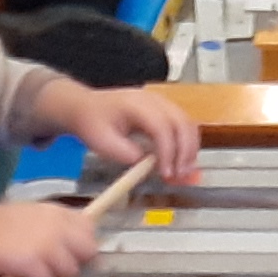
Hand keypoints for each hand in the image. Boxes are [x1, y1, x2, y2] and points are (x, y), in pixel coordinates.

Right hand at [0, 199, 97, 276]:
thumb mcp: (24, 215)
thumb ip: (49, 226)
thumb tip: (71, 245)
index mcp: (52, 209)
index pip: (88, 225)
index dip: (84, 242)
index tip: (74, 252)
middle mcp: (54, 225)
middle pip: (88, 250)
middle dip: (77, 262)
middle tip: (58, 268)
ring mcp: (45, 245)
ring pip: (70, 271)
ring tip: (37, 275)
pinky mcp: (33, 264)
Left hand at [60, 84, 202, 181]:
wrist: (87, 108)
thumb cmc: (92, 122)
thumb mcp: (100, 141)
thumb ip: (123, 153)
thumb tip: (146, 164)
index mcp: (136, 104)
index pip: (161, 126)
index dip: (168, 151)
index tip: (166, 174)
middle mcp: (154, 100)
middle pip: (182, 122)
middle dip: (185, 152)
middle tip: (180, 176)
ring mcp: (162, 104)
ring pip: (188, 124)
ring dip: (190, 150)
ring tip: (184, 173)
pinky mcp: (165, 111)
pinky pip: (184, 127)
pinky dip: (187, 145)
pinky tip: (182, 164)